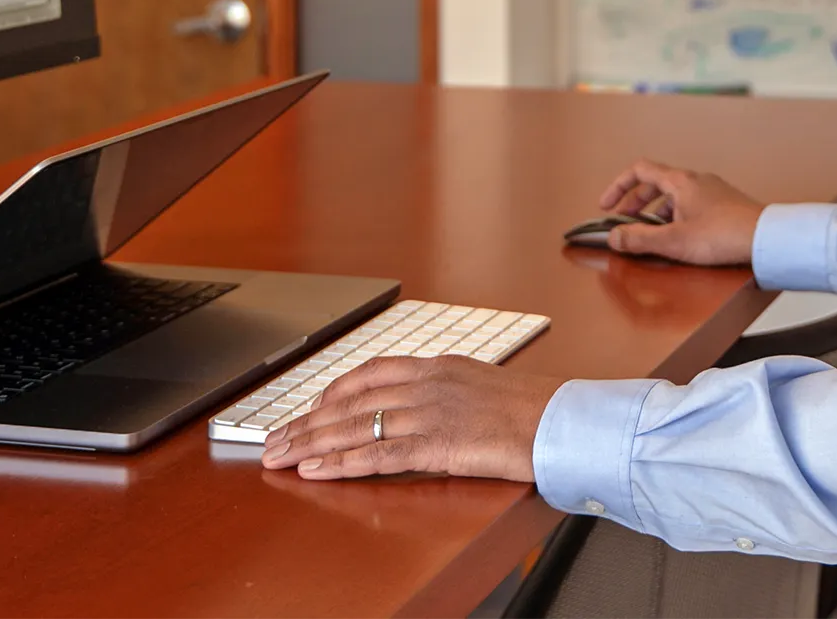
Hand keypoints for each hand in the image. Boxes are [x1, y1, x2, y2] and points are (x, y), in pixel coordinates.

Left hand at [260, 356, 562, 482]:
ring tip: (278, 457)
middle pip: (350, 402)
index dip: (331, 393)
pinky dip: (343, 463)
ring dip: (311, 444)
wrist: (563, 420)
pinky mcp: (439, 445)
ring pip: (356, 428)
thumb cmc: (533, 408)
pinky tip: (316, 470)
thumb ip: (449, 391)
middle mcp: (427, 385)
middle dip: (305, 423)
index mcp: (437, 366)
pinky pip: (380, 455)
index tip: (308, 410)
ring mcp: (431, 413)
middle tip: (272, 440)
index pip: (369, 373)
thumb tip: (427, 405)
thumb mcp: (484, 385)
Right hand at [597, 158, 765, 264]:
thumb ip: (640, 239)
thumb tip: (613, 238)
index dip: (618, 186)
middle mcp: (696, 179)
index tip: (606, 206)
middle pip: (656, 183)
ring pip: (675, 195)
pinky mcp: (725, 204)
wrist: (767, 239)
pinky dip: (676, 216)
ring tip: (649, 233)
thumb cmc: (723, 236)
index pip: (639, 170)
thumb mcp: (674, 241)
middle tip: (625, 223)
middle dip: (635, 203)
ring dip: (656, 212)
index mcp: (680, 181)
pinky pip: (691, 203)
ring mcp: (713, 190)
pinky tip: (679, 236)